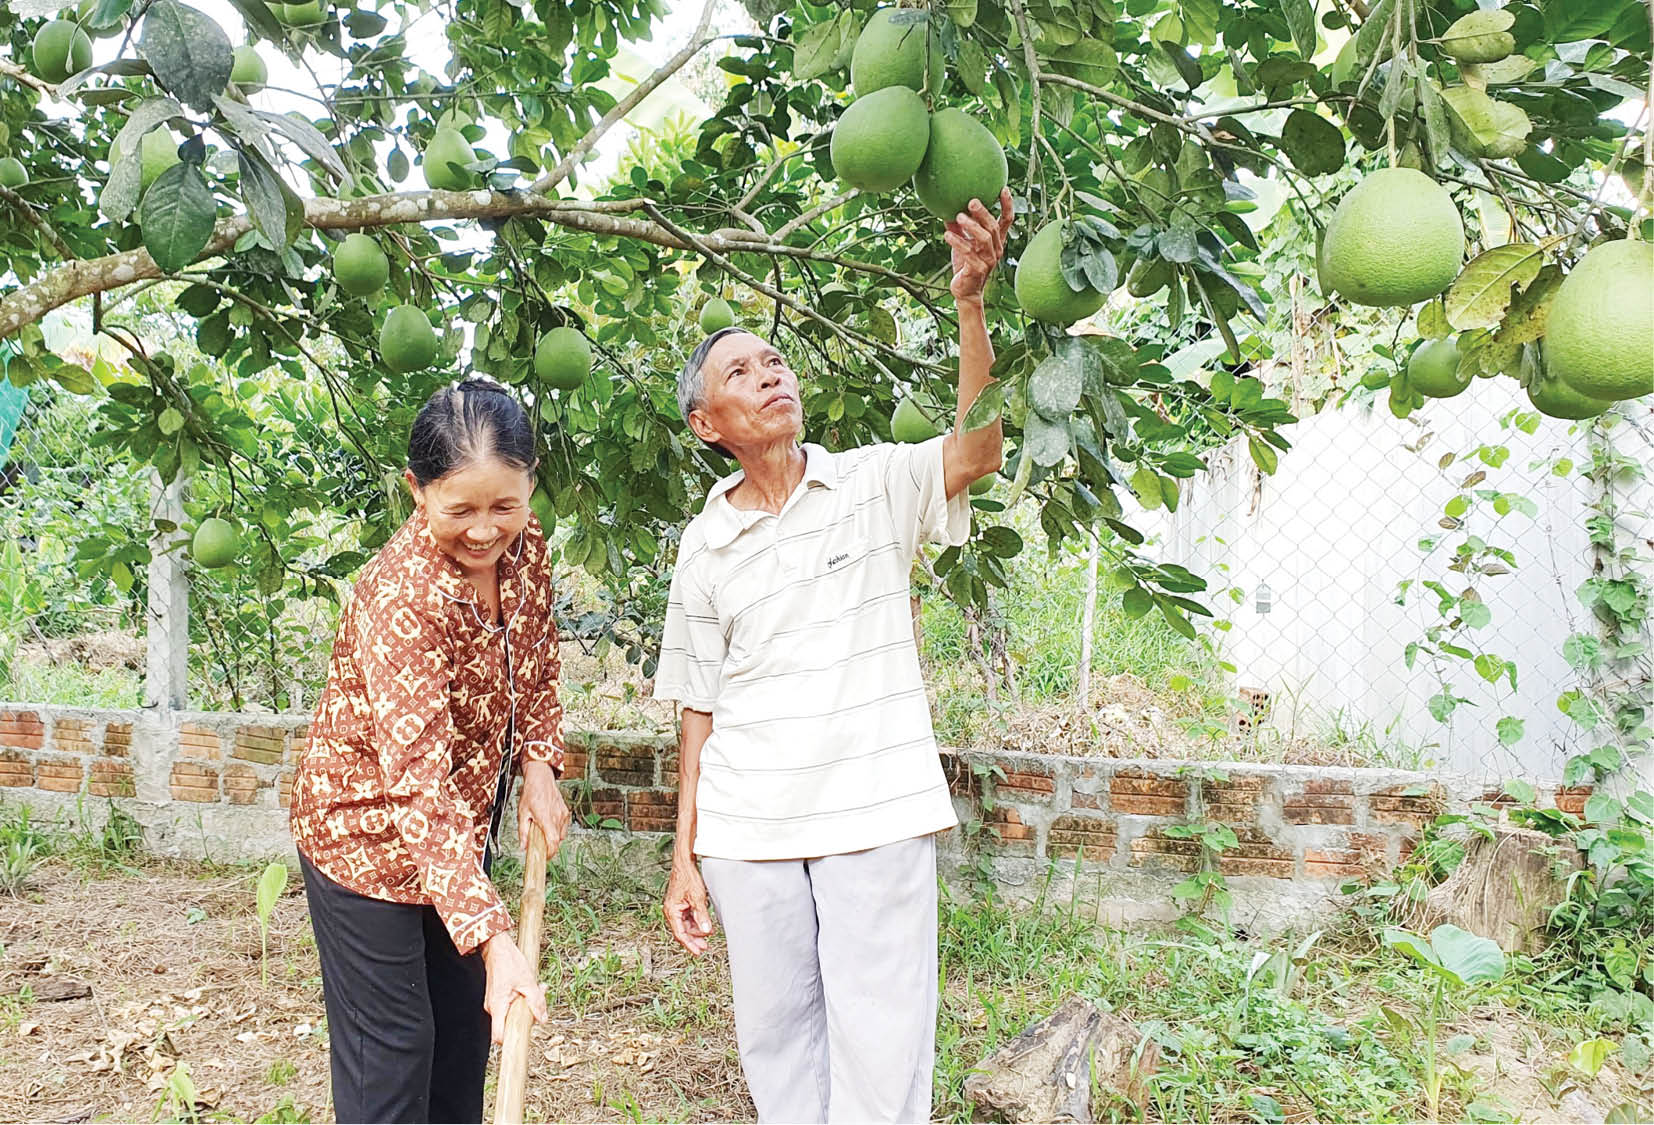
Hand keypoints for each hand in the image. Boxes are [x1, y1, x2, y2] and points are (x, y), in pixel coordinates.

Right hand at [481, 932, 547, 1043]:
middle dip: (528, 1016)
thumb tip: (542, 1019)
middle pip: (510, 1024)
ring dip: (527, 1004)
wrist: (497, 946)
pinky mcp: (497, 997)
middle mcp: (492, 1008)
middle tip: (540, 999)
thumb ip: (536, 1002)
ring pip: (512, 1013)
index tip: (524, 1039)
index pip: (499, 1036)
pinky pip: (510, 1005)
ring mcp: (494, 1003)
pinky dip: (521, 998)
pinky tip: (531, 987)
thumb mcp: (527, 981)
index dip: (511, 1042)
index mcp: (497, 1007)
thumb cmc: (509, 961)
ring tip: (538, 988)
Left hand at [518, 761, 570, 858]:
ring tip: (543, 832)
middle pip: (557, 840)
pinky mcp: (565, 811)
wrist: (541, 778)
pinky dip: (557, 830)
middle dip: (550, 846)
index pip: (553, 842)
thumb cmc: (531, 793)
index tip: (546, 857)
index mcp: (545, 818)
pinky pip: (564, 826)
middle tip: (541, 846)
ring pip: (561, 834)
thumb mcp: (522, 813)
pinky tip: (549, 825)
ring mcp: (562, 814)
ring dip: (553, 837)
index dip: (551, 852)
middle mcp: (556, 817)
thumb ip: (523, 832)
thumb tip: (523, 846)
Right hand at [662, 857, 713, 955]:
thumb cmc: (687, 877)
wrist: (685, 863)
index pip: (680, 934)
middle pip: (682, 931)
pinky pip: (688, 918)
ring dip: (696, 931)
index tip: (698, 952)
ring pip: (686, 925)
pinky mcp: (681, 904)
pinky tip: (704, 925)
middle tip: (704, 947)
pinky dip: (696, 922)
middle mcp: (671, 911)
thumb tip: (705, 931)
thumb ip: (702, 916)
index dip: (689, 944)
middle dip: (694, 939)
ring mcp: (676, 908)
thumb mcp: (697, 898)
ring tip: (708, 935)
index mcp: (671, 911)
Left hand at [946, 188, 1015, 302]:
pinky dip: (958, 243)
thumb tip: (946, 208)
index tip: (1003, 189)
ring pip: (984, 239)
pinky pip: (969, 254)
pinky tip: (947, 235)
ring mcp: (988, 261)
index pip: (1006, 221)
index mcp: (995, 241)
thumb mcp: (962, 243)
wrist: (965, 291)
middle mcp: (995, 250)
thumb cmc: (965, 265)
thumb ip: (958, 226)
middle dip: (983, 213)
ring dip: (971, 227)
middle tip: (972, 202)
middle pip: (992, 227)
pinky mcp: (978, 270)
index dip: (1007, 205)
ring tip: (958, 216)